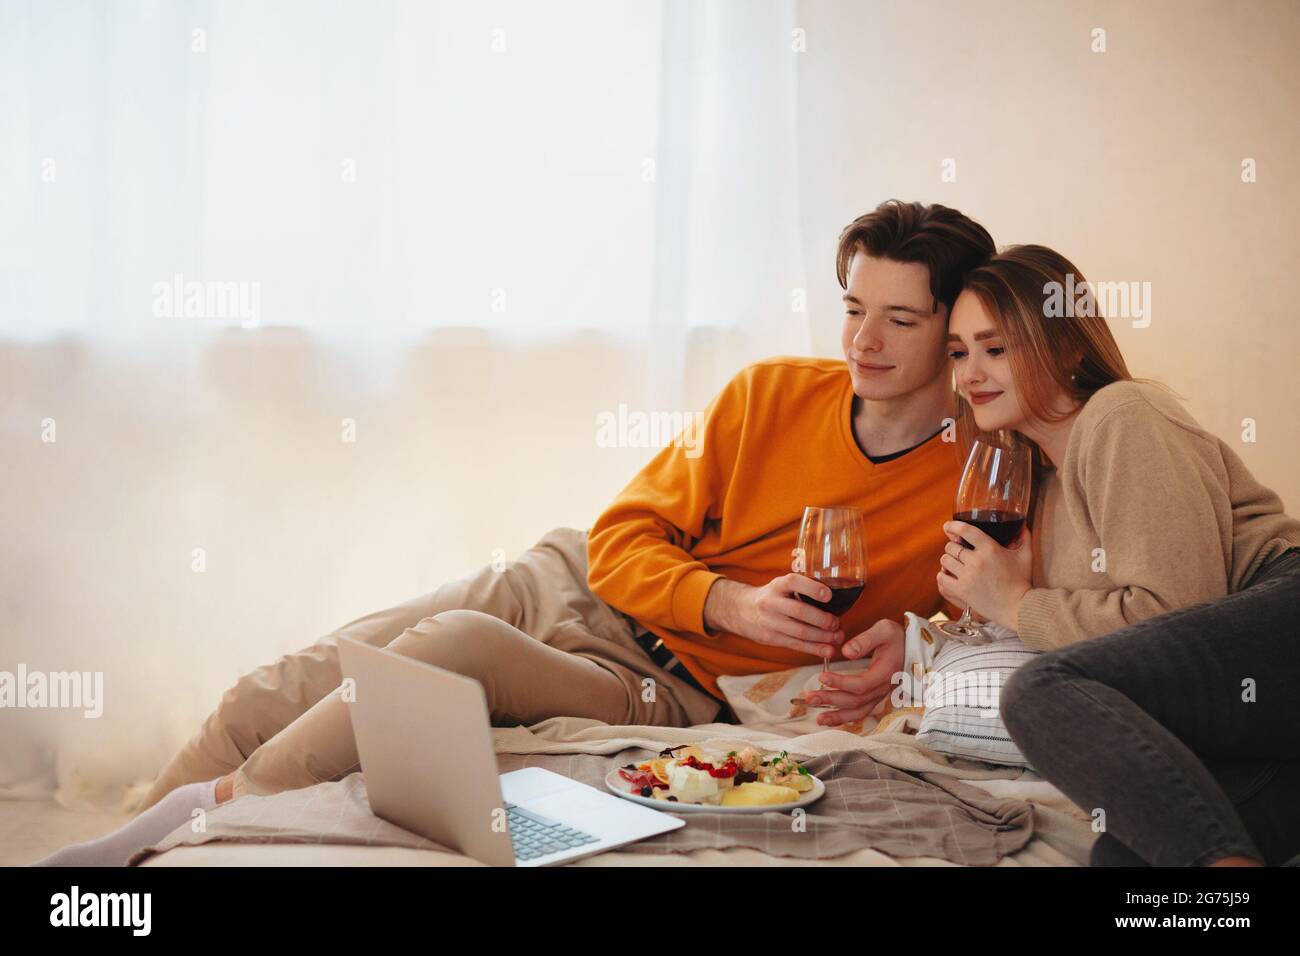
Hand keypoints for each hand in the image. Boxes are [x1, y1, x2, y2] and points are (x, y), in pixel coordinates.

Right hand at [709, 574, 844, 657]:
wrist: (740, 610)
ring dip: (822, 637)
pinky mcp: (771, 638)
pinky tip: (827, 650)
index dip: (812, 589)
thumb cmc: (771, 596)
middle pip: (799, 612)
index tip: (828, 596)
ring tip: (837, 638)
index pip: (794, 583)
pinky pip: (796, 645)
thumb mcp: (780, 586)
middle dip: (822, 620)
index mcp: (777, 585)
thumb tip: (835, 598)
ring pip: (799, 632)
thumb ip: (801, 589)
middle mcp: (771, 602)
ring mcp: (770, 622)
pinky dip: (814, 649)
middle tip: (836, 624)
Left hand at [803, 619, 903, 725]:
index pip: (861, 684)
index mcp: (885, 672)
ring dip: (837, 716)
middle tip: (809, 698)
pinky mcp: (875, 697)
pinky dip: (845, 717)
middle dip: (831, 701)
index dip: (840, 683)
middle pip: (855, 701)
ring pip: (859, 712)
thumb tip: (846, 652)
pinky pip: (860, 712)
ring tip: (818, 719)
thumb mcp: (884, 629)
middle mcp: (883, 688)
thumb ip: (865, 640)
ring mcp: (880, 695)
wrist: (911, 646)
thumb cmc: (896, 636)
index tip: (821, 677)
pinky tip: (829, 719)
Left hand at [936, 521, 1032, 629]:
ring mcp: (967, 576)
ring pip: (944, 560)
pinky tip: (950, 576)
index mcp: (990, 549)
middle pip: (951, 546)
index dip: (953, 525)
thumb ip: (1024, 538)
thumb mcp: (1026, 557)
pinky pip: (942, 577)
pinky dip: (943, 575)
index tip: (948, 526)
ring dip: (948, 561)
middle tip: (958, 552)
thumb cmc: (1021, 582)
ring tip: (955, 564)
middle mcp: (977, 561)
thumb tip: (1023, 525)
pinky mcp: (962, 590)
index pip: (966, 530)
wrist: (1017, 607)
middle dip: (953, 547)